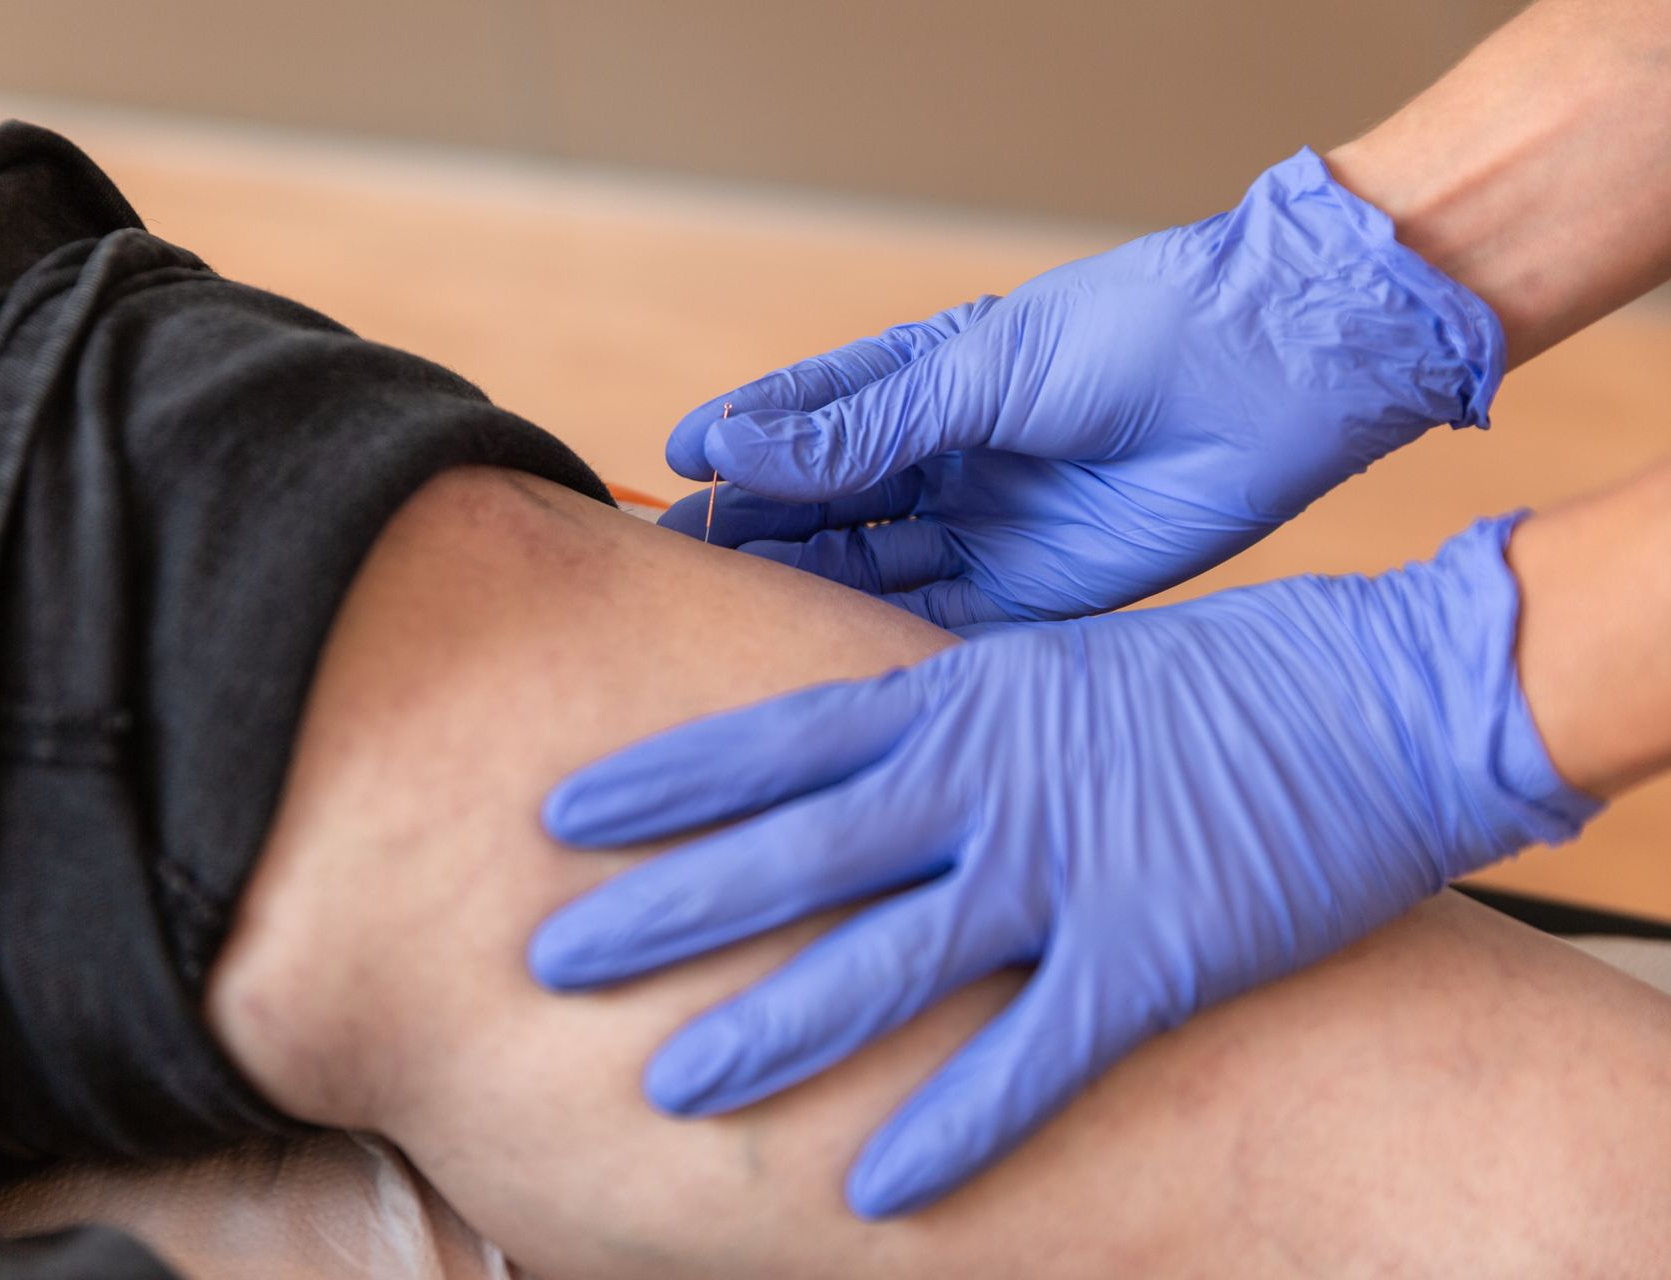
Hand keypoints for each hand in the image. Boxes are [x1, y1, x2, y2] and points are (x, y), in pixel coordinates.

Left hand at [530, 515, 1596, 1216]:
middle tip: (548, 960)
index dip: (662, 782)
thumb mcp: (1044, 671)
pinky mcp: (1150, 954)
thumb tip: (845, 757)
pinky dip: (955, 1128)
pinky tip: (875, 1194)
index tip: (560, 816)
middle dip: (663, 912)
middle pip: (791, 855)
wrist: (1378, 694)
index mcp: (957, 701)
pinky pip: (1031, 1059)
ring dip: (772, 1030)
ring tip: (668, 1089)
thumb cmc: (1205, 679)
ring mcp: (1063, 868)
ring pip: (883, 963)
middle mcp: (987, 782)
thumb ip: (938, 716)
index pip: (775, 741)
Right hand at [659, 149, 1503, 626]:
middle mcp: (945, 463)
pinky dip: (887, 641)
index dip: (741, 451)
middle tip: (694, 569)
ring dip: (811, 591)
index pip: (803, 425)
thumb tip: (729, 450)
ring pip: (870, 572)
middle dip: (761, 535)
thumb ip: (860, 425)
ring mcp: (986, 532)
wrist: (1278, 378)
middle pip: (826, 511)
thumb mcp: (981, 371)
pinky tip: (832, 655)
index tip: (676, 474)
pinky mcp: (1037, 597)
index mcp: (925, 387)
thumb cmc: (1133, 335)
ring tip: (744, 614)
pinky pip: (940, 627)